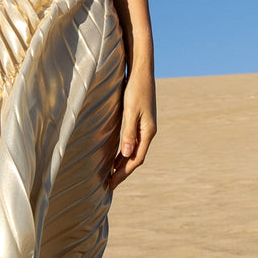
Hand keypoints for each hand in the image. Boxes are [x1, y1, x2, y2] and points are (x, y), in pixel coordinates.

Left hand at [109, 73, 156, 189]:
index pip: (136, 159)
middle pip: (136, 158)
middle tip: (109, 185)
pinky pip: (133, 143)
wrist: (142, 73)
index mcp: (148, 132)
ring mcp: (145, 128)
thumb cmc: (135, 89)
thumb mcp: (130, 111)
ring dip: (123, 164)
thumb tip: (126, 155)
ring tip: (111, 175)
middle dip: (123, 172)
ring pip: (135, 151)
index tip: (112, 183)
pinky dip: (124, 153)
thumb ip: (128, 133)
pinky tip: (116, 157)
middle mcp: (148, 132)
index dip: (123, 173)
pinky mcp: (140, 122)